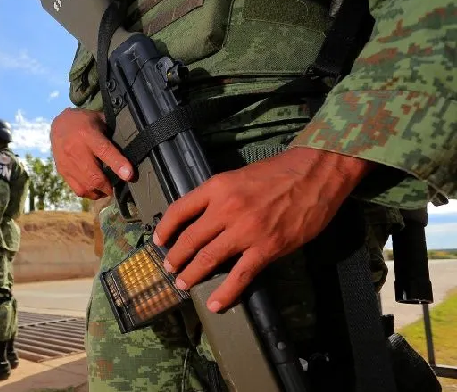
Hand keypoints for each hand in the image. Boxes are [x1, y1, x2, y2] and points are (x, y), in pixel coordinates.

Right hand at [50, 108, 133, 198]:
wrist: (59, 124)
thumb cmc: (86, 122)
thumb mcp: (101, 120)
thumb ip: (114, 133)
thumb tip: (135, 146)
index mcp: (88, 134)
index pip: (104, 151)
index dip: (118, 164)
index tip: (130, 175)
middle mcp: (75, 149)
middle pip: (94, 176)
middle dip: (109, 186)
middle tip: (116, 187)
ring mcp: (67, 162)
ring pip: (86, 186)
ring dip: (100, 192)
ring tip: (106, 189)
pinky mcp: (62, 171)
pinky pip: (78, 189)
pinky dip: (89, 192)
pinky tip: (95, 189)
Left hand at [152, 147, 373, 312]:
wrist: (316, 172)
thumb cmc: (279, 171)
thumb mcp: (238, 176)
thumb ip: (218, 196)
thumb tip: (200, 216)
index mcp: (217, 187)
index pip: (179, 210)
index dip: (164, 229)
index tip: (158, 240)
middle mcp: (226, 209)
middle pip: (190, 239)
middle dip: (175, 257)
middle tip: (168, 268)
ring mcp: (246, 231)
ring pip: (208, 258)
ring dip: (191, 274)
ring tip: (182, 283)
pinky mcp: (267, 248)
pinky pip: (240, 276)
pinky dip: (226, 292)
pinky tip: (215, 303)